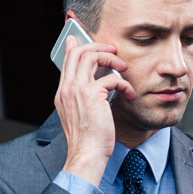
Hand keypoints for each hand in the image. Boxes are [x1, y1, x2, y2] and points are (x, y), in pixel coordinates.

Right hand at [55, 35, 136, 185]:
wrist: (87, 155)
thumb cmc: (88, 140)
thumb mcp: (82, 116)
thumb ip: (85, 99)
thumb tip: (99, 87)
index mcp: (63, 94)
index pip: (66, 62)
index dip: (73, 47)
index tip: (77, 38)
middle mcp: (67, 89)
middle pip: (78, 53)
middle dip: (97, 47)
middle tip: (112, 51)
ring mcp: (77, 90)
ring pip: (91, 57)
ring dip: (110, 58)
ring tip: (123, 67)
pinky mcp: (92, 94)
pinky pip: (111, 78)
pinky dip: (124, 84)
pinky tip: (129, 93)